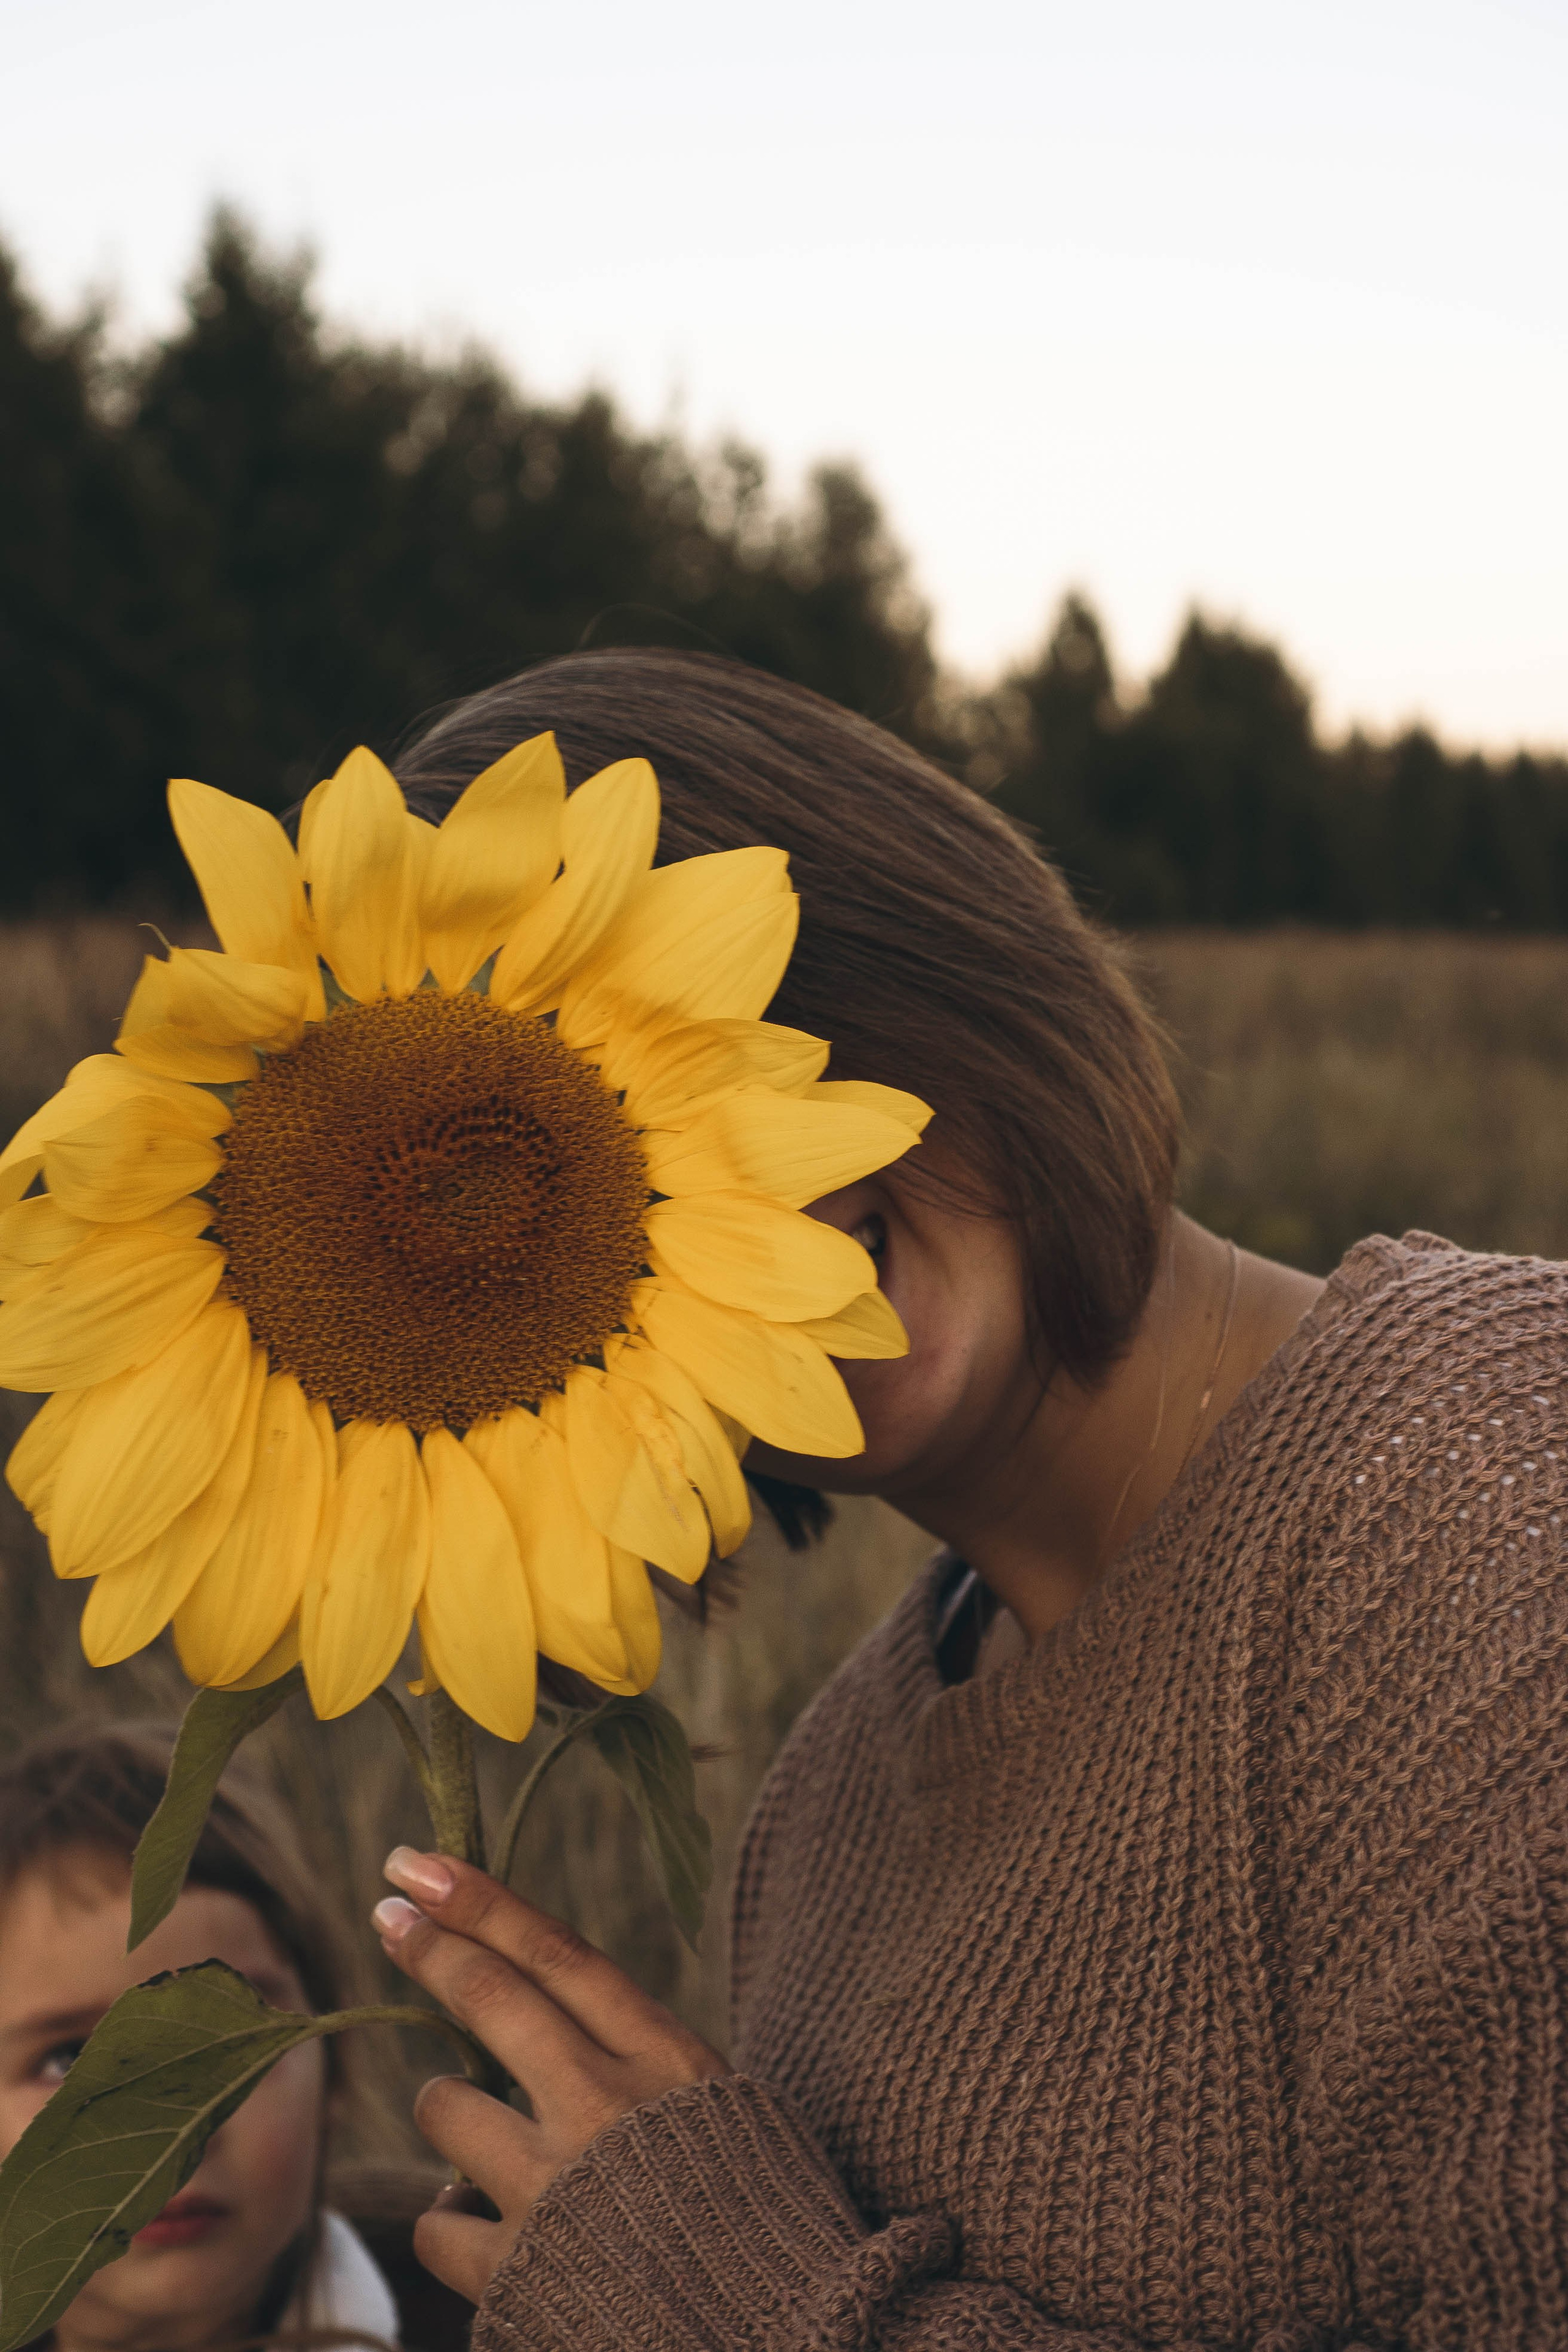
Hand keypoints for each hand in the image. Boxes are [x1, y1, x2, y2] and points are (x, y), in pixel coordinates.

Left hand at [372, 1848, 729, 2302]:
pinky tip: (494, 2236)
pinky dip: (455, 2224)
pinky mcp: (517, 2270)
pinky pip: (437, 2221)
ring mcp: (555, 2187)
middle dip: (429, 1944)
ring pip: (445, 2107)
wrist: (786, 2336)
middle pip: (491, 1998)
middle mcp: (606, 2107)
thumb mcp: (722, 2114)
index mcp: (667, 2061)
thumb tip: (552, 2022)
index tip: (423, 1865)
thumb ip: (641, 2068)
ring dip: (451, 2117)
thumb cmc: (761, 2224)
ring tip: (487, 2148)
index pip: (558, 1954)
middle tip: (390, 1909)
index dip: (484, 1902)